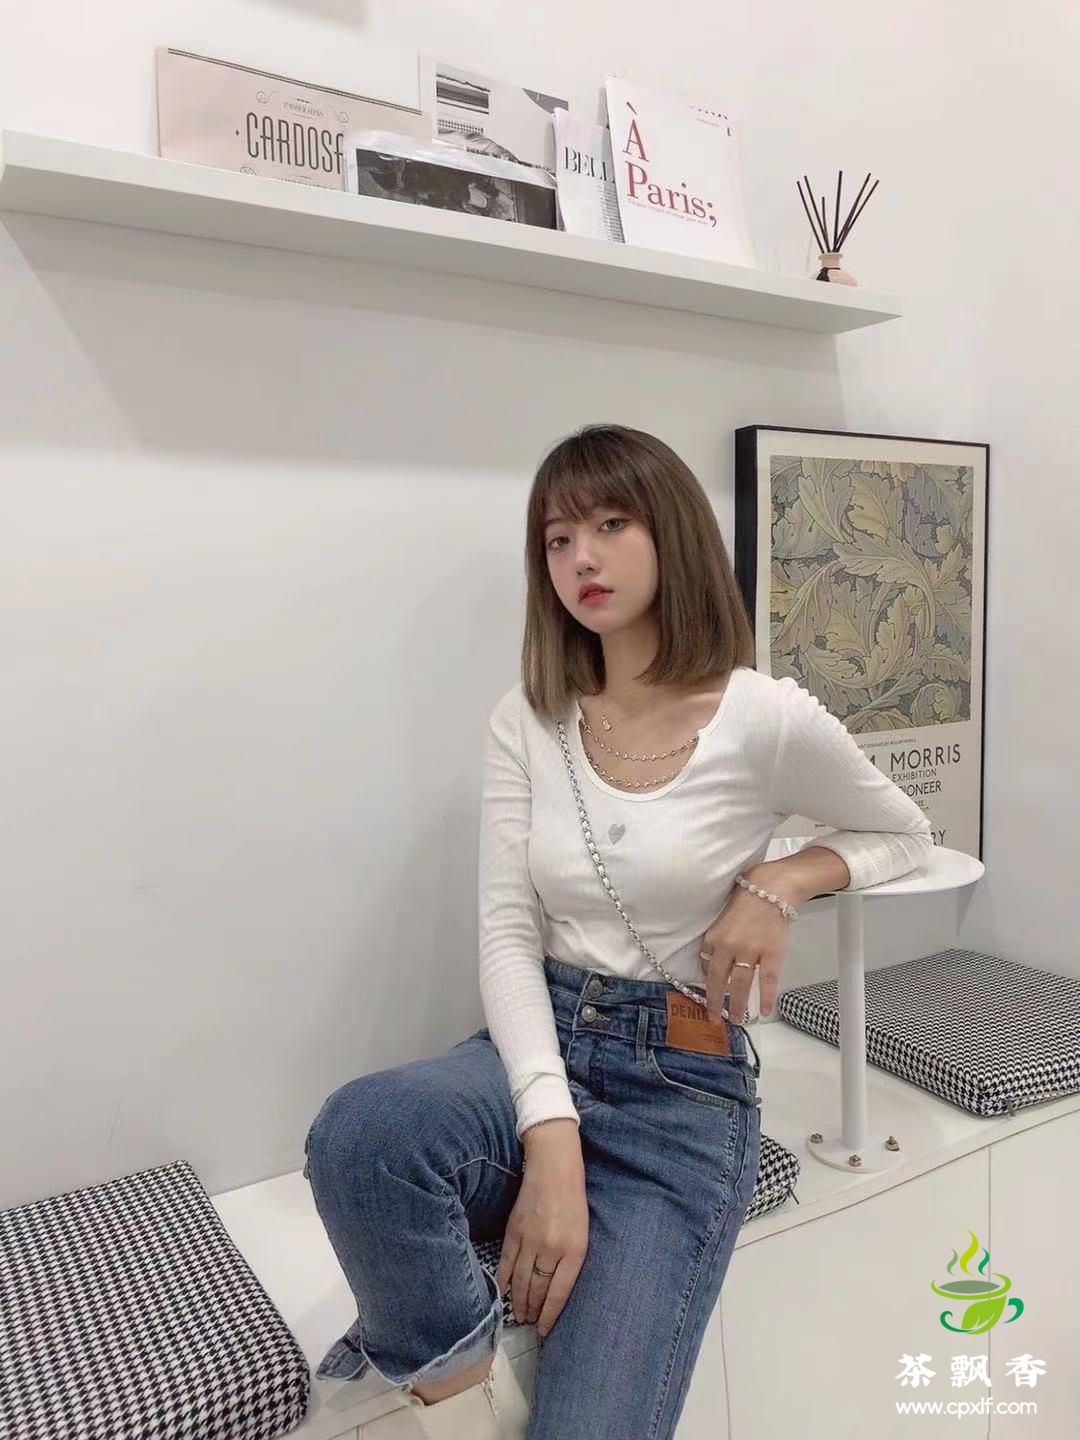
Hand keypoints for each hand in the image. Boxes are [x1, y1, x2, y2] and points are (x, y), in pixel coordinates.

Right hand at [496, 1120, 587, 1337]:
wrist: (554, 1165)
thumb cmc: (574, 1198)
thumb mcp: (584, 1231)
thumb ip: (572, 1259)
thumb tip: (557, 1287)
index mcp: (574, 1249)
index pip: (559, 1293)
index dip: (550, 1315)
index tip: (544, 1330)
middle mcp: (551, 1248)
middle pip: (537, 1289)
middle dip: (532, 1310)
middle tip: (529, 1324)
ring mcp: (530, 1239)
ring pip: (519, 1280)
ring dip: (518, 1301)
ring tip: (518, 1314)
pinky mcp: (513, 1230)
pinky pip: (505, 1262)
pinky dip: (503, 1281)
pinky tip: (503, 1293)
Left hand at [698, 866, 798, 1022]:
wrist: (775, 885)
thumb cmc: (750, 893)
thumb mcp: (724, 914)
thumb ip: (719, 936)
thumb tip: (714, 956)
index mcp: (714, 936)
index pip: (706, 964)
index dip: (707, 981)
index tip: (708, 993)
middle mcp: (728, 947)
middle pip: (718, 981)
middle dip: (714, 1002)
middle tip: (713, 1018)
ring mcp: (750, 951)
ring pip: (739, 985)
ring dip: (736, 1006)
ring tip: (736, 1020)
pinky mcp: (771, 954)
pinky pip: (767, 981)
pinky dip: (765, 998)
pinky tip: (763, 1011)